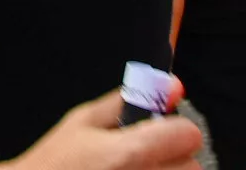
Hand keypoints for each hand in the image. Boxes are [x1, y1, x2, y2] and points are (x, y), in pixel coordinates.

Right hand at [0, 90, 201, 169]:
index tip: (158, 133)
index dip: (174, 130)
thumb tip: (171, 85)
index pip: (189, 135)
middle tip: (139, 157)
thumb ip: (128, 100)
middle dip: (170, 158)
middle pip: (191, 165)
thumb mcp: (82, 121)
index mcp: (130, 153)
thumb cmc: (55, 162)